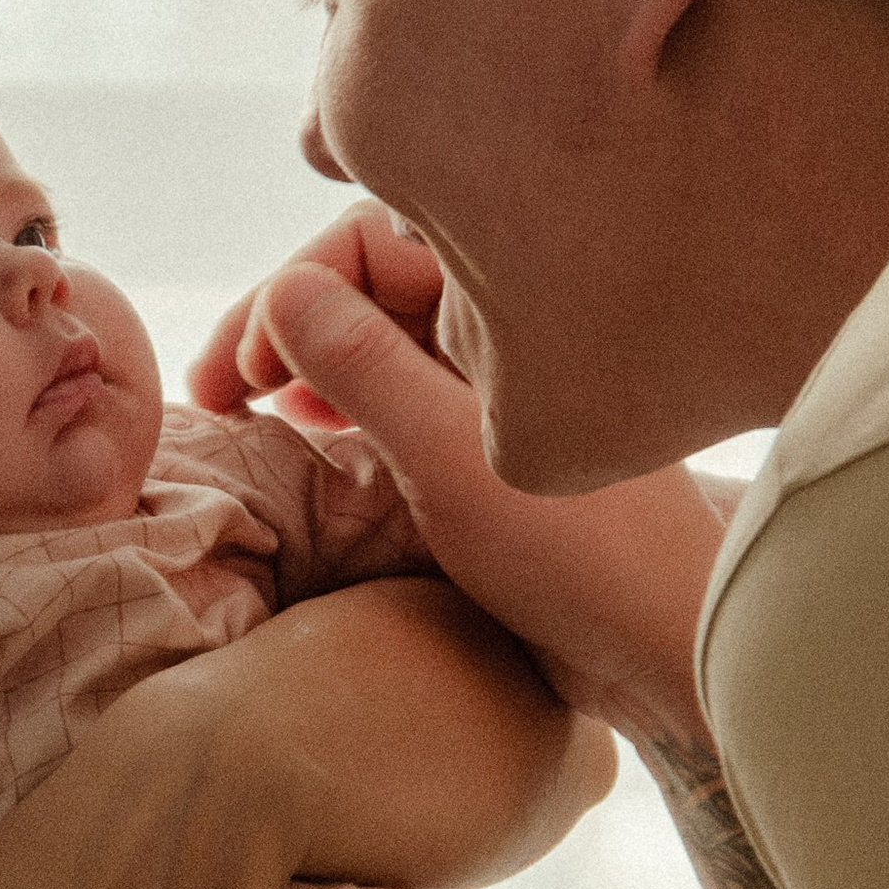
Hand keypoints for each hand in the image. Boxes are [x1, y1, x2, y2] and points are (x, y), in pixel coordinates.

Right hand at [198, 222, 725, 750]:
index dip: (285, 296)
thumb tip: (282, 293)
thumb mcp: (447, 457)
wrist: (674, 645)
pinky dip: (346, 398)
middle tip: (213, 393)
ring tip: (248, 407)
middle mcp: (507, 318)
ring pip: (380, 337)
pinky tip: (310, 427)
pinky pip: (404, 386)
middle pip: (364, 283)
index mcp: (510, 292)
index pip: (363, 243)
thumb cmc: (578, 552)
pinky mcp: (498, 434)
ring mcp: (501, 377)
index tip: (239, 375)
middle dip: (279, 326)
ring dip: (305, 362)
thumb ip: (361, 367)